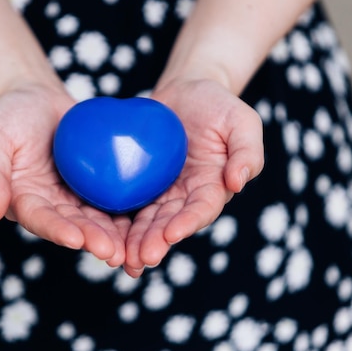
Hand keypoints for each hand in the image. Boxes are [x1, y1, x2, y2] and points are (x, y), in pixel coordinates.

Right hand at [0, 84, 130, 266]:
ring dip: (113, 236)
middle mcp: (51, 206)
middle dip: (92, 240)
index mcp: (24, 201)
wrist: (37, 98)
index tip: (75, 239)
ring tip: (131, 249)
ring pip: (97, 220)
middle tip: (112, 252)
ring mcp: (75, 198)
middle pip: (73, 226)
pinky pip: (113, 200)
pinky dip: (128, 214)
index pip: (40, 219)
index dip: (57, 230)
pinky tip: (147, 223)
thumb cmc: (9, 117)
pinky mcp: (96, 186)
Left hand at [123, 78, 263, 275]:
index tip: (172, 234)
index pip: (202, 209)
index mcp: (212, 186)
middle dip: (156, 242)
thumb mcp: (242, 121)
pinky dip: (118, 223)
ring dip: (136, 241)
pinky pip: (127, 204)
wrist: (187, 91)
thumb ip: (247, 152)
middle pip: (171, 223)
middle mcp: (186, 196)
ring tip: (123, 260)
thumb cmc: (218, 104)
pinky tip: (104, 237)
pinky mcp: (140, 183)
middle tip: (141, 258)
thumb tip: (237, 183)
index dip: (188, 223)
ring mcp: (162, 192)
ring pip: (147, 222)